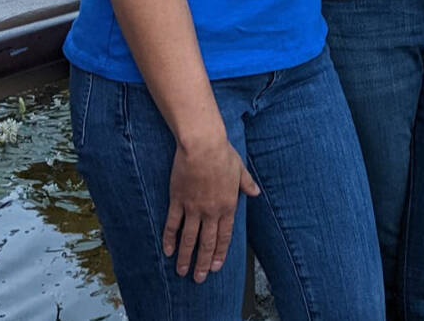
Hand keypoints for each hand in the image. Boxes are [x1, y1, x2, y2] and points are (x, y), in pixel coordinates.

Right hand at [164, 134, 259, 280]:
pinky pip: (173, 225)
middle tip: (199, 278)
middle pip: (206, 243)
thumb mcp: (240, 169)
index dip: (220, 253)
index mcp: (228, 205)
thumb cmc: (223, 154)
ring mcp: (193, 208)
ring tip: (182, 271)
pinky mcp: (178, 201)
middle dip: (203, 263)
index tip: (216, 267)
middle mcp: (211, 211)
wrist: (203, 146)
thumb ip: (247, 183)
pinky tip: (167, 251)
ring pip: (189, 238)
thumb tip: (256, 192)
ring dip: (185, 257)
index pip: (224, 236)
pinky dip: (169, 239)